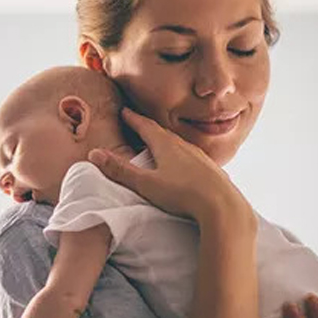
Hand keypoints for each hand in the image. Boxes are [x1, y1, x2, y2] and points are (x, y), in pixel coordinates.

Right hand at [88, 107, 251, 224]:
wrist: (223, 207)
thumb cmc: (182, 194)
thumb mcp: (145, 183)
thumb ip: (120, 170)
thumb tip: (94, 154)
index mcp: (166, 146)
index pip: (145, 126)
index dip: (133, 118)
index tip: (125, 111)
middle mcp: (184, 146)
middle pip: (163, 132)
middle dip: (148, 128)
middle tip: (138, 124)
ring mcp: (200, 157)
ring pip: (179, 144)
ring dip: (166, 142)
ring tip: (158, 145)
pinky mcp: (211, 170)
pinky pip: (192, 157)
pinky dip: (181, 156)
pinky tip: (183, 165)